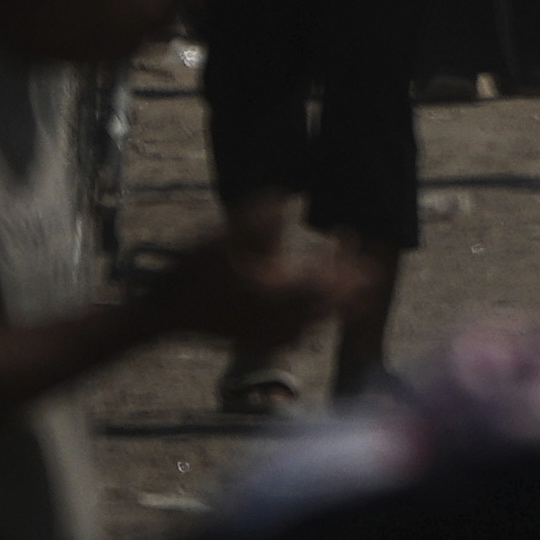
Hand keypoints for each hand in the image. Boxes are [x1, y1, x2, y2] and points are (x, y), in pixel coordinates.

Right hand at [150, 229, 370, 356]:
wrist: (164, 314)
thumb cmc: (192, 273)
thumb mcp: (221, 236)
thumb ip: (256, 219)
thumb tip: (285, 198)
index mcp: (271, 291)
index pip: (321, 277)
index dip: (342, 258)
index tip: (351, 235)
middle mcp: (274, 317)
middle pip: (326, 305)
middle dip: (351, 287)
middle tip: (375, 273)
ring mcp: (265, 333)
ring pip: (314, 324)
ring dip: (335, 306)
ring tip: (355, 293)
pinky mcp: (255, 341)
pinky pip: (296, 336)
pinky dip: (312, 324)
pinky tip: (315, 317)